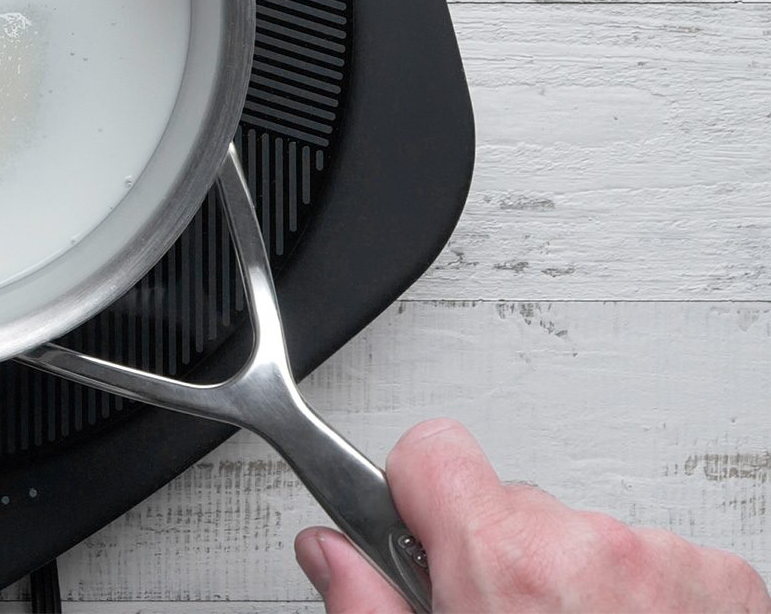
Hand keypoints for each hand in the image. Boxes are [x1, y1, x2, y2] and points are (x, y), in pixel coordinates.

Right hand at [294, 418, 768, 612]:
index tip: (421, 539)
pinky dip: (641, 600)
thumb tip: (329, 554)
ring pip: (583, 537)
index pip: (430, 452)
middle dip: (500, 560)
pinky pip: (655, 561)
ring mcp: (663, 563)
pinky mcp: (721, 585)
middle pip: (511, 508)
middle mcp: (587, 547)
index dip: (414, 497)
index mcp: (504, 563)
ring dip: (573, 585)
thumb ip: (368, 605)